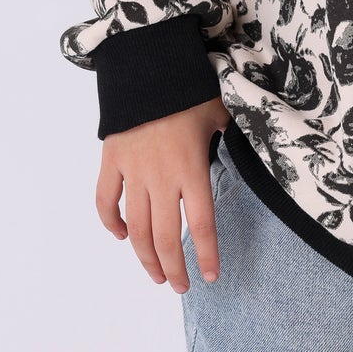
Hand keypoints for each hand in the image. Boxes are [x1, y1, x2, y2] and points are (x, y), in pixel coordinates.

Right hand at [95, 96, 229, 292]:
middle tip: (181, 286)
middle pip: (166, 237)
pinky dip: (112, 223)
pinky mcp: (111, 162)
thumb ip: (230, 136)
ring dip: (145, 257)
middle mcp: (162, 177)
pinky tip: (123, 236)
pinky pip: (106, 202)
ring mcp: (133, 172)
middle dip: (174, 268)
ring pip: (137, 229)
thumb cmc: (189, 87)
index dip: (207, 254)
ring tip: (157, 274)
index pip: (203, 223)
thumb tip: (246, 145)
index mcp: (192, 167)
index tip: (210, 276)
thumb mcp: (220, 111)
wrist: (146, 65)